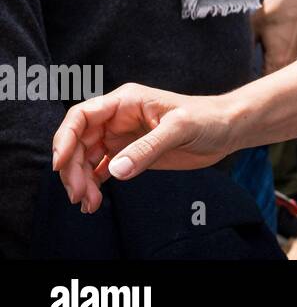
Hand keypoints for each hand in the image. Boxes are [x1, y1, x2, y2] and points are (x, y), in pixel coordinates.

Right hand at [51, 85, 235, 212]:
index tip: (60, 164)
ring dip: (81, 181)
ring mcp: (122, 137)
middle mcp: (118, 118)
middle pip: (78, 142)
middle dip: (72, 168)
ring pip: (86, 158)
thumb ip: (148, 148)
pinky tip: (94, 202)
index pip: (82, 116)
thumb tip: (115, 170)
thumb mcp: (179, 129)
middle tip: (79, 195)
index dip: (65, 138)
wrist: (226, 128)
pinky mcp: (130, 154)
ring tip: (89, 204)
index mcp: (125, 102)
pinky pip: (101, 169)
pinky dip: (94, 185)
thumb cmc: (207, 118)